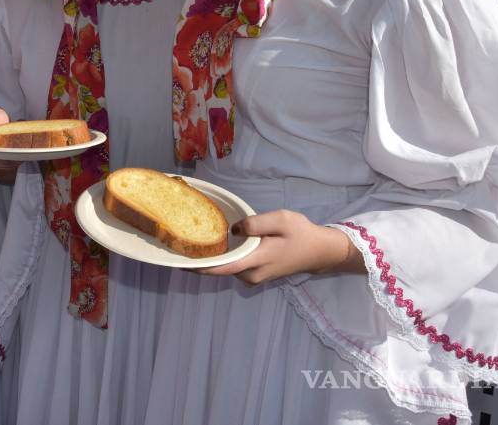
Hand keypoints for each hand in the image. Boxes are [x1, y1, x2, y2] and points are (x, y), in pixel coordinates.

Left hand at [195, 209, 361, 284]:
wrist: (320, 251)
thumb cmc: (300, 233)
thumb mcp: (280, 220)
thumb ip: (256, 224)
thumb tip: (233, 229)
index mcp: (256, 261)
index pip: (222, 268)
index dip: (199, 266)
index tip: (179, 262)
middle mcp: (252, 274)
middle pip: (219, 270)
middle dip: (199, 261)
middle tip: (178, 245)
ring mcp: (254, 277)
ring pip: (226, 269)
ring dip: (210, 259)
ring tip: (190, 244)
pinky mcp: (256, 274)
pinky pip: (233, 267)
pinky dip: (221, 259)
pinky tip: (210, 247)